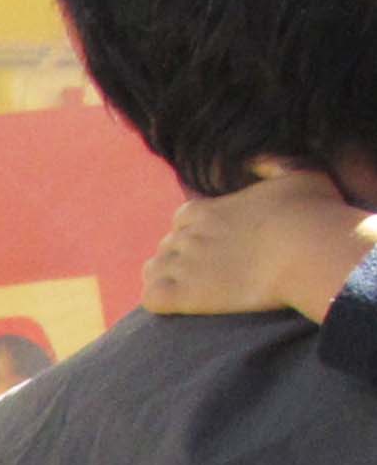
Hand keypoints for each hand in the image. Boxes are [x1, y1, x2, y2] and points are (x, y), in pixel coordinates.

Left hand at [144, 164, 375, 325]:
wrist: (311, 251)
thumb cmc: (314, 214)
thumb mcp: (300, 174)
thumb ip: (274, 164)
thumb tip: (256, 159)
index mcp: (207, 209)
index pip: (184, 218)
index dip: (196, 233)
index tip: (219, 246)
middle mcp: (189, 235)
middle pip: (168, 245)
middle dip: (183, 258)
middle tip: (211, 274)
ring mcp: (183, 264)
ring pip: (154, 270)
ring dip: (167, 279)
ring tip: (193, 290)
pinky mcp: (184, 294)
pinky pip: (151, 297)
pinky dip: (159, 301)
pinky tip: (180, 305)